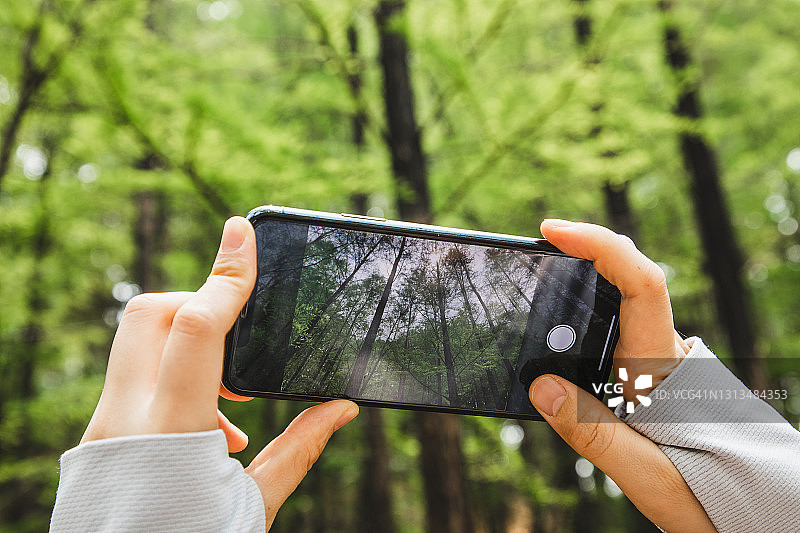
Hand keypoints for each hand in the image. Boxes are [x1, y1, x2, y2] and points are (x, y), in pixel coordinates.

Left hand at [81, 216, 358, 529]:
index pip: (196, 329)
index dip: (227, 276)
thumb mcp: (253, 506)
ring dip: (188, 346)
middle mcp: (125, 422)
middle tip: (239, 340)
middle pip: (149, 314)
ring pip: (136, 341)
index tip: (241, 233)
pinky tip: (205, 427)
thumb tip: (342, 408)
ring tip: (228, 404)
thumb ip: (298, 450)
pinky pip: (131, 377)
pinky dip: (171, 377)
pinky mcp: (99, 434)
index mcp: (172, 437)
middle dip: (198, 303)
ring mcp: (103, 426)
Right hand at [529, 220, 714, 531]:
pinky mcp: (646, 374)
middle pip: (629, 278)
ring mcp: (655, 361)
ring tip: (539, 276)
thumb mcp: (646, 473)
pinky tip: (556, 329)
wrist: (746, 509)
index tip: (554, 231)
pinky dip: (585, 310)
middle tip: (537, 247)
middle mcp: (660, 353)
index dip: (600, 245)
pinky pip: (616, 326)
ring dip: (584, 277)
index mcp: (662, 366)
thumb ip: (593, 432)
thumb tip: (539, 385)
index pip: (640, 283)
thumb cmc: (705, 494)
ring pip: (622, 300)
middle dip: (585, 250)